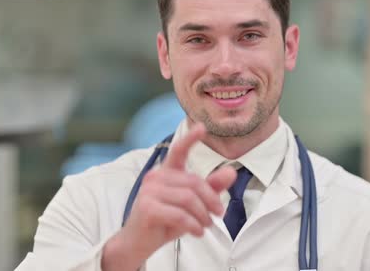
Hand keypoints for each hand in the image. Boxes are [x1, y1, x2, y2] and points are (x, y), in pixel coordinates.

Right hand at [102, 123, 236, 270]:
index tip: (202, 127)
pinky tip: (197, 232)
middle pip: (194, 182)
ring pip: (189, 199)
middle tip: (219, 214)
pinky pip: (180, 214)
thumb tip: (231, 172)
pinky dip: (193, 225)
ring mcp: (149, 191)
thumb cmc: (165, 221)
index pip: (179, 150)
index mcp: (166, 172)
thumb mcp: (192, 204)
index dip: (190, 138)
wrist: (138, 243)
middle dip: (211, 200)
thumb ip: (210, 188)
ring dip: (203, 215)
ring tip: (206, 226)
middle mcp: (156, 177)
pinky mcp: (147, 207)